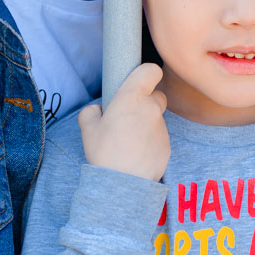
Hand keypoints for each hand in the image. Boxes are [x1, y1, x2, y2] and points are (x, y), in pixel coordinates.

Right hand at [79, 63, 169, 181]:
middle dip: (146, 101)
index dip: (146, 73)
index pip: (151, 70)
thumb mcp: (87, 128)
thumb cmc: (104, 152)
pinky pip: (159, 136)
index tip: (138, 82)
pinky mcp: (167, 145)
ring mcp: (162, 127)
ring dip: (146, 123)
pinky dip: (150, 141)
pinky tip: (136, 154)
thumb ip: (91, 112)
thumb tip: (98, 110)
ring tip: (128, 141)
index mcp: (132, 97)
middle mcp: (151, 108)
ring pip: (156, 117)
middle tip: (128, 116)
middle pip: (157, 94)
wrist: (123, 184)